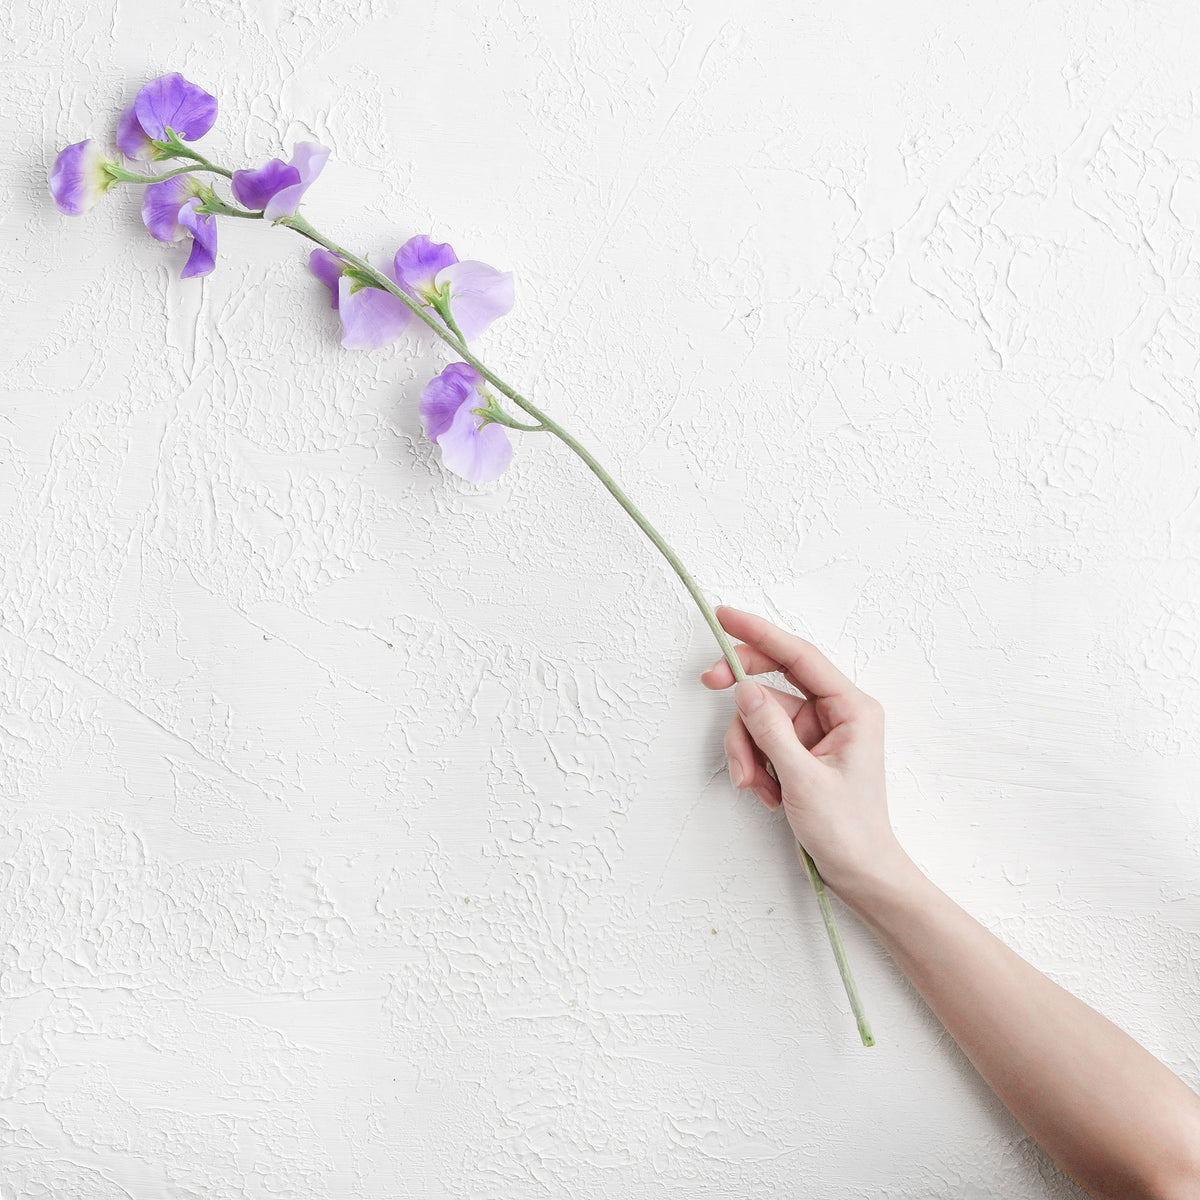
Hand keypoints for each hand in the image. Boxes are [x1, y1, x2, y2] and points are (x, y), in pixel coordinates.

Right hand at [700, 606, 907, 897]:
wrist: (860, 873)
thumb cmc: (847, 830)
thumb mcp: (804, 778)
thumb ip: (771, 730)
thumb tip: (745, 690)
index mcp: (851, 708)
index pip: (799, 656)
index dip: (760, 632)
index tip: (725, 616)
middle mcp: (835, 712)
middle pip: (774, 681)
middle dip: (743, 697)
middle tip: (707, 683)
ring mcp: (817, 733)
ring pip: (760, 717)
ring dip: (748, 750)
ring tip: (757, 786)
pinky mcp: (801, 752)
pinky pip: (762, 741)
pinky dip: (755, 765)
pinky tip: (769, 794)